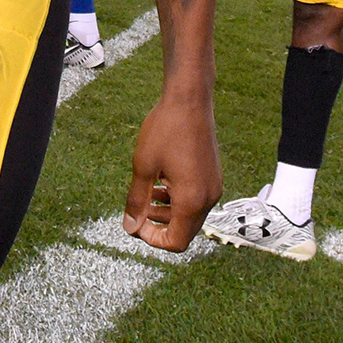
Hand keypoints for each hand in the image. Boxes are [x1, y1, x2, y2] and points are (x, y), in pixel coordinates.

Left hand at [123, 94, 221, 251]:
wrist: (189, 99)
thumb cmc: (166, 129)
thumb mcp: (143, 165)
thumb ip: (136, 200)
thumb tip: (129, 227)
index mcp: (192, 201)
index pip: (175, 242)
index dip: (152, 239)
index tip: (134, 223)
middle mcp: (209, 198)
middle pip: (183, 231)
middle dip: (158, 226)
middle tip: (137, 210)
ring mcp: (213, 187)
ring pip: (189, 216)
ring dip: (166, 213)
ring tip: (144, 195)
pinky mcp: (212, 176)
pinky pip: (195, 200)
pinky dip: (177, 199)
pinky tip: (159, 183)